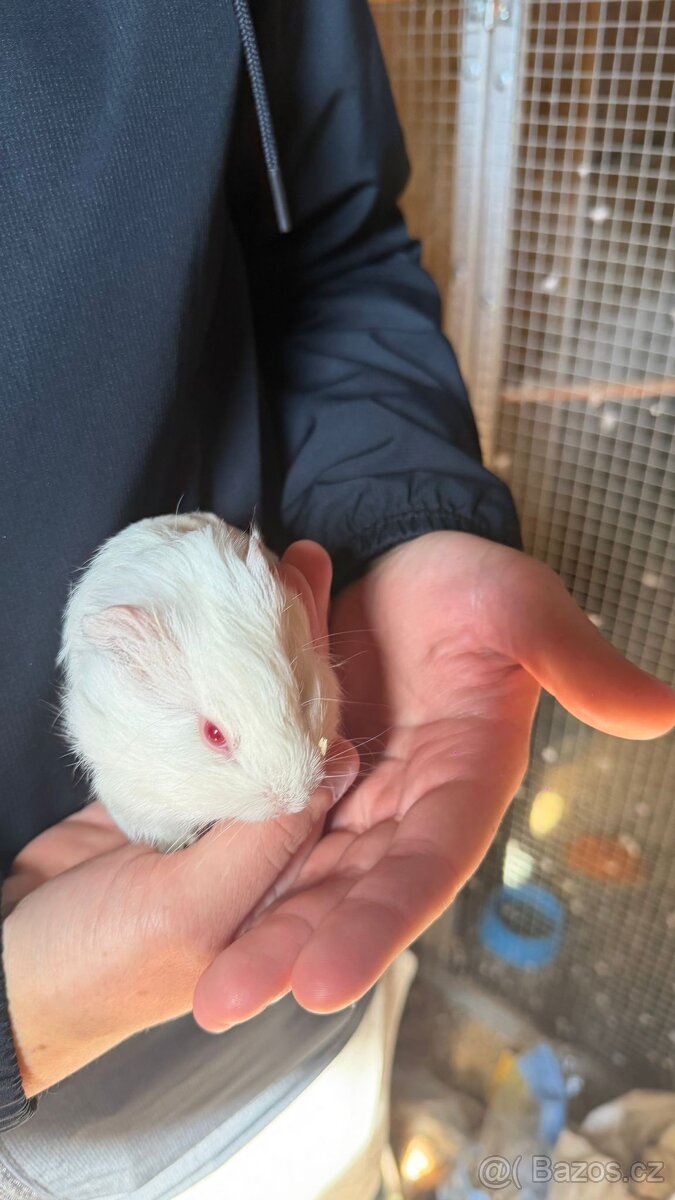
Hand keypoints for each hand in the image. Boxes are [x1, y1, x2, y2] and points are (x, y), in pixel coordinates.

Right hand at [2, 547, 357, 1096]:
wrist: (1, 973)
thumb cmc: (97, 968)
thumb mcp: (187, 911)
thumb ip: (262, 843)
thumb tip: (332, 762)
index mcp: (294, 890)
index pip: (335, 779)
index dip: (340, 697)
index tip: (337, 615)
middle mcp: (269, 851)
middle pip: (303, 736)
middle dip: (306, 656)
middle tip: (306, 569)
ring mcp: (220, 819)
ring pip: (256, 723)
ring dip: (263, 654)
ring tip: (269, 572)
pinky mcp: (174, 796)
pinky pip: (204, 727)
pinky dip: (210, 676)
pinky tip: (216, 622)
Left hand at [193, 531, 674, 1028]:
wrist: (399, 556)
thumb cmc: (471, 585)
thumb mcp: (524, 609)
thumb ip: (578, 663)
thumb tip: (663, 711)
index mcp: (464, 783)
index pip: (424, 866)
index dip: (379, 922)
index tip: (323, 983)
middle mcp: (404, 806)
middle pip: (350, 888)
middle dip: (294, 946)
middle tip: (226, 1000)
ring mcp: (349, 792)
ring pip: (302, 870)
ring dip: (256, 924)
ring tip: (205, 979)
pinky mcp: (301, 768)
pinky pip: (264, 820)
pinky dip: (231, 858)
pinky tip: (188, 897)